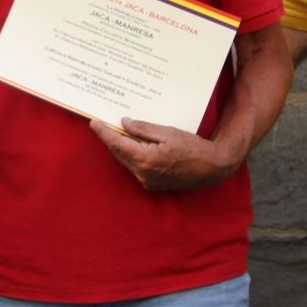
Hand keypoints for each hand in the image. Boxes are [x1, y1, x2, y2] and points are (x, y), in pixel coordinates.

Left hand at [90, 117, 233, 191]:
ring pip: (127, 161)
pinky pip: (136, 168)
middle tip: (100, 124)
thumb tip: (124, 124)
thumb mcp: (167, 132)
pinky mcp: (152, 185)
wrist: (212, 168)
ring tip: (114, 132)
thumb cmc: (193, 148)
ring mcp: (147, 182)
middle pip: (119, 153)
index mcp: (145, 159)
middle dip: (109, 139)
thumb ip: (143, 129)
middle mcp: (143, 174)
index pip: (117, 144)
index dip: (104, 133)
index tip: (93, 122)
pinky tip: (132, 144)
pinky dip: (131, 156)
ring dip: (120, 147)